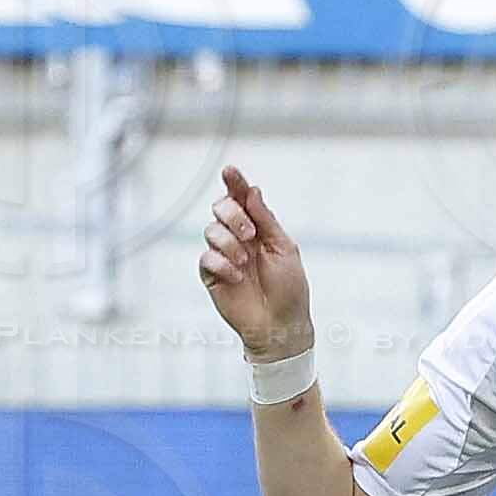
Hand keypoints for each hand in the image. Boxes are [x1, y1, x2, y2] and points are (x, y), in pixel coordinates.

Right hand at [199, 167, 316, 358]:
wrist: (280, 324)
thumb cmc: (289, 289)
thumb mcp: (284, 248)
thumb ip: (266, 220)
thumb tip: (253, 190)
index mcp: (258, 229)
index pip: (242, 199)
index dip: (235, 183)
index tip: (230, 171)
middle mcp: (238, 238)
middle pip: (221, 208)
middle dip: (233, 215)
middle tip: (250, 234)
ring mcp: (224, 256)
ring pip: (211, 231)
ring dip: (229, 243)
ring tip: (244, 262)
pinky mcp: (212, 275)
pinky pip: (206, 258)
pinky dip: (221, 264)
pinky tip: (236, 276)